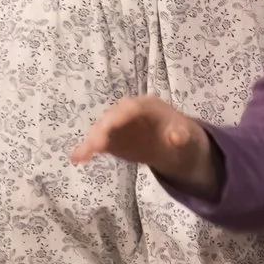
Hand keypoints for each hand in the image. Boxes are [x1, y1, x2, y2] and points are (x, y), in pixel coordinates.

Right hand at [69, 96, 219, 199]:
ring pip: (102, 129)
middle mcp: (128, 111)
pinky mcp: (112, 139)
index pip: (132, 107)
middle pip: (112, 117)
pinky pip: (98, 143)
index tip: (111, 126)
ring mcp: (118, 125)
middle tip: (95, 144)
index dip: (120, 116)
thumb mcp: (187, 137)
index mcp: (147, 106)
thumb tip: (177, 136)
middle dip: (103, 129)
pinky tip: (76, 158)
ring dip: (92, 140)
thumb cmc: (181, 136)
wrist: (173, 145)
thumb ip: (181, 136)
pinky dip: (87, 149)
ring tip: (83, 155)